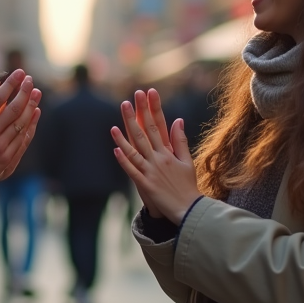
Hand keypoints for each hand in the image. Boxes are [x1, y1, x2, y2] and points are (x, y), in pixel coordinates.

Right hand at [0, 69, 41, 179]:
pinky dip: (31, 123)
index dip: (9, 84)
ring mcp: (2, 146)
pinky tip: (35, 111)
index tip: (18, 73)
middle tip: (29, 79)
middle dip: (23, 91)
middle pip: (13, 109)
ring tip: (36, 91)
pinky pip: (24, 137)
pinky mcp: (9, 156)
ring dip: (30, 105)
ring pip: (21, 122)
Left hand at [112, 89, 199, 222]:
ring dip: (123, 139)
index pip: (158, 125)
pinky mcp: (146, 185)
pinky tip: (116, 150)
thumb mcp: (187, 160)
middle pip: (145, 134)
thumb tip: (178, 119)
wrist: (189, 209)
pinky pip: (133, 171)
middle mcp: (159, 159)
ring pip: (135, 151)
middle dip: (135, 117)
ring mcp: (151, 172)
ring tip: (113, 126)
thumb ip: (180, 140)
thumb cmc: (188, 185)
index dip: (152, 109)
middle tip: (126, 101)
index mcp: (168, 152)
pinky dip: (124, 161)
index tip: (148, 93)